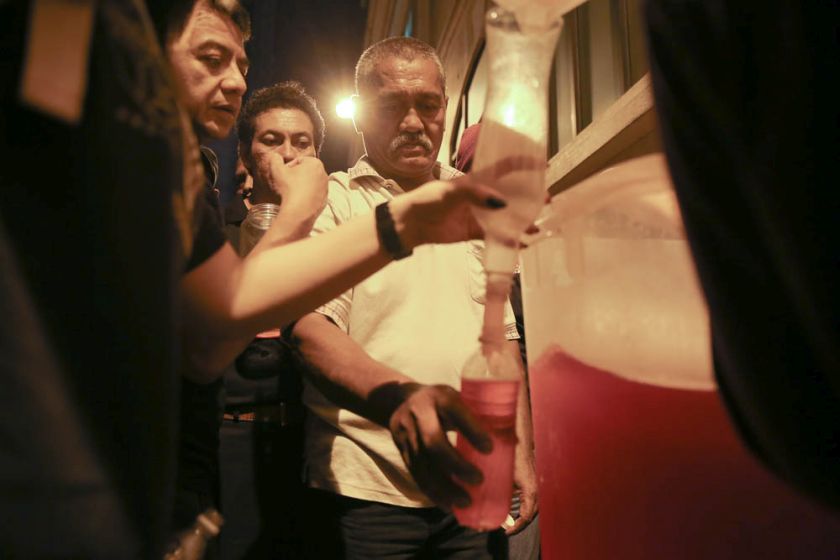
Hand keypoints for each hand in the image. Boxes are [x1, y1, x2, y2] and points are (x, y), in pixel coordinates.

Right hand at [252, 152, 326, 227]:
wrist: (299, 212)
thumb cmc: (289, 188)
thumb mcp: (277, 170)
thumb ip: (275, 159)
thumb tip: (274, 155)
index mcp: (315, 163)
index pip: (298, 161)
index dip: (288, 167)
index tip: (283, 175)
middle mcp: (324, 174)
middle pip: (306, 171)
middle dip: (296, 176)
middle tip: (287, 184)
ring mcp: (326, 188)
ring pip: (310, 183)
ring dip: (301, 185)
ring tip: (292, 193)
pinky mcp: (325, 199)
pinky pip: (314, 194)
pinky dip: (307, 195)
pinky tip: (298, 200)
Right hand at [388, 384, 491, 509]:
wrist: (400, 400)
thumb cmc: (442, 402)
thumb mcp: (457, 398)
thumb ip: (479, 416)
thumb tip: (513, 442)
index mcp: (440, 397)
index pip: (455, 412)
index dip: (472, 431)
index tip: (490, 448)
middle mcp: (419, 413)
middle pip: (433, 442)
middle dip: (456, 465)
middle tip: (479, 480)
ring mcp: (406, 432)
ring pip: (422, 464)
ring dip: (444, 487)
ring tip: (466, 501)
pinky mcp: (400, 449)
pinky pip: (415, 474)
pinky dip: (433, 493)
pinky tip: (448, 505)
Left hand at [389, 154, 544, 248]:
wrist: (411, 223)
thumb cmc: (428, 200)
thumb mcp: (450, 192)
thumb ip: (475, 194)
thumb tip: (501, 203)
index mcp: (477, 180)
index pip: (503, 168)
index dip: (523, 164)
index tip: (542, 163)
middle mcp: (482, 196)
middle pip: (510, 194)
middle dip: (529, 197)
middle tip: (546, 201)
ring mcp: (479, 215)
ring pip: (506, 217)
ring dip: (521, 221)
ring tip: (536, 227)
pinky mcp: (474, 232)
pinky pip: (495, 236)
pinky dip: (508, 240)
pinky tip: (521, 245)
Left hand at [506, 442, 537, 534]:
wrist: (521, 442)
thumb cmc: (513, 456)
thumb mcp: (504, 477)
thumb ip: (497, 492)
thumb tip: (482, 505)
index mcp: (531, 492)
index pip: (526, 518)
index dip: (516, 528)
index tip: (506, 532)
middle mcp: (536, 492)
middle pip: (529, 517)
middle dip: (517, 525)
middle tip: (504, 530)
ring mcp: (536, 488)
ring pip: (530, 510)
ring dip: (520, 518)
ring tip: (506, 523)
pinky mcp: (533, 484)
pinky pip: (529, 501)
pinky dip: (522, 509)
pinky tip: (511, 510)